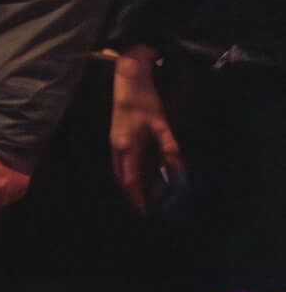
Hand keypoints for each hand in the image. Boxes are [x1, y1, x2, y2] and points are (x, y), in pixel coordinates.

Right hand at [109, 47, 182, 214]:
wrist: (128, 79)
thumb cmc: (145, 101)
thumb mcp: (161, 125)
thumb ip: (169, 149)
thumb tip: (177, 171)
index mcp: (126, 147)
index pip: (130, 180)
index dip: (136, 197)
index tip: (143, 212)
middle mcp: (116, 148)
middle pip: (120, 178)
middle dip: (131, 193)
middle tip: (143, 207)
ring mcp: (114, 142)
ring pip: (118, 170)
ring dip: (128, 183)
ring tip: (141, 194)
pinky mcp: (116, 136)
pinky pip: (119, 162)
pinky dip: (126, 172)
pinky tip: (137, 172)